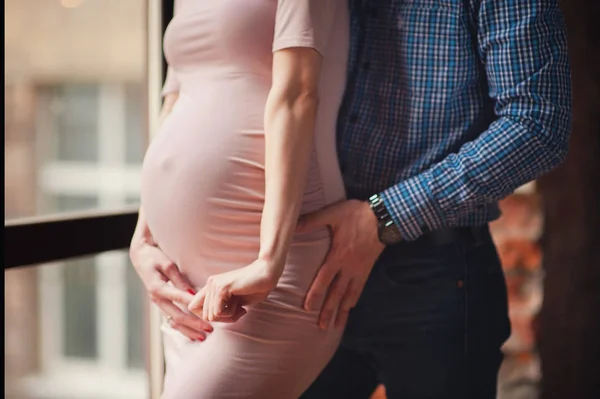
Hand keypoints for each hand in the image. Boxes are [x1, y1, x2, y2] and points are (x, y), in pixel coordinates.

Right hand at [129, 237, 212, 340]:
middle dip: (194, 324)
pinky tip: (192, 334)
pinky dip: (182, 328)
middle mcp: (157, 299)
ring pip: (173, 322)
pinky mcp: (161, 304)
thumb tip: (191, 293)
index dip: (193, 307)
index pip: (179, 300)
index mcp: (158, 288)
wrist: (139, 257)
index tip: (207, 313)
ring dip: (188, 330)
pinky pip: (171, 319)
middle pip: (177, 316)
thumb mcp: (167, 265)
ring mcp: (158, 303)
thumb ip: (179, 279)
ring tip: (202, 337)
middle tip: (210, 329)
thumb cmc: (154, 258)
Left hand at [188, 259, 280, 321]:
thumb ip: (221, 308)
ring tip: (240, 307)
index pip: (193, 307)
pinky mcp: (222, 288)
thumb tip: (209, 320)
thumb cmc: (255, 288)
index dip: (207, 316)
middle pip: (204, 316)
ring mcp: (214, 285)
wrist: (267, 274)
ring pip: (211, 316)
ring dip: (228, 317)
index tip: (225, 315)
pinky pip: (219, 312)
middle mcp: (210, 284)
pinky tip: (241, 305)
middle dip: (222, 320)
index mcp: (211, 286)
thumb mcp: (234, 302)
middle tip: (238, 312)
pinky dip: (231, 314)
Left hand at [298, 200, 385, 328]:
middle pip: (337, 293)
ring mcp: (359, 269)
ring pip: (349, 295)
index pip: (324, 279)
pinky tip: (350, 307)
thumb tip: (292, 224)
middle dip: (328, 311)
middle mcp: (349, 267)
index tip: (308, 308)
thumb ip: (312, 220)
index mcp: (338, 255)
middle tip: (321, 327)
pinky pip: (360, 288)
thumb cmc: (356, 214)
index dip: (316, 294)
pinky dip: (354, 299)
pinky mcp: (367, 268)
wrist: (384, 217)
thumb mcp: (333, 214)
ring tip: (336, 325)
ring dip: (342, 311)